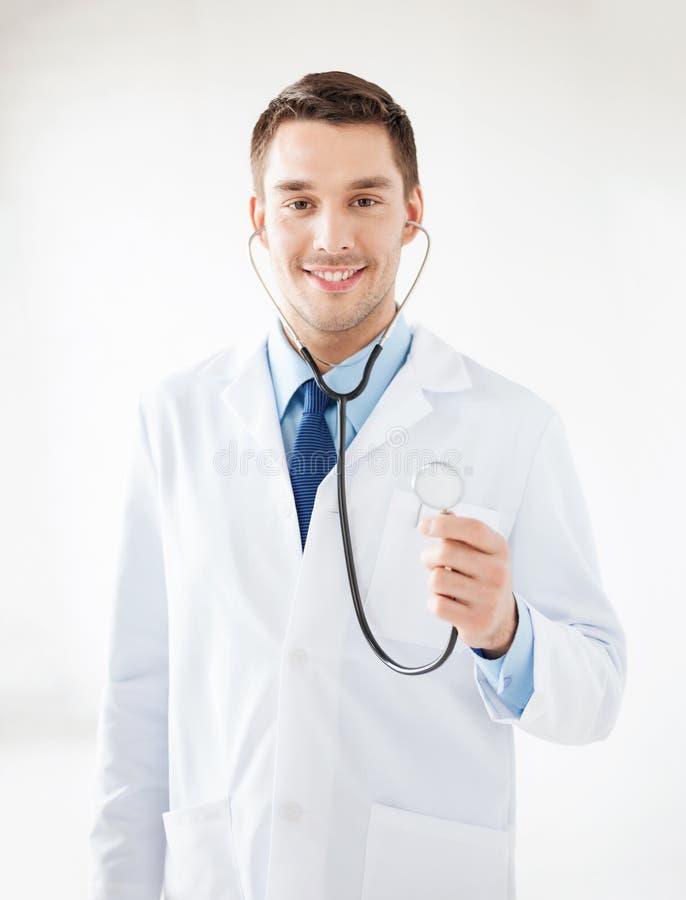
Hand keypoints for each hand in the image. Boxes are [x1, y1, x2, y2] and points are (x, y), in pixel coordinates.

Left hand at [418, 514, 517, 657]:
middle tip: (432, 562)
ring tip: (446, 585)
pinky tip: (449, 602)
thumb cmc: (484, 580)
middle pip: (446, 552)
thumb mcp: (482, 553)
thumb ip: (461, 534)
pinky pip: (437, 604)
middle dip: (429, 556)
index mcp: (499, 549)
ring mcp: (488, 598)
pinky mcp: (476, 620)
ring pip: (437, 579)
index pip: (472, 528)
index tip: (424, 525)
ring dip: (433, 582)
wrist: (500, 620)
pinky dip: (435, 602)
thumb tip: (442, 515)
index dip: (444, 524)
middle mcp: (497, 572)